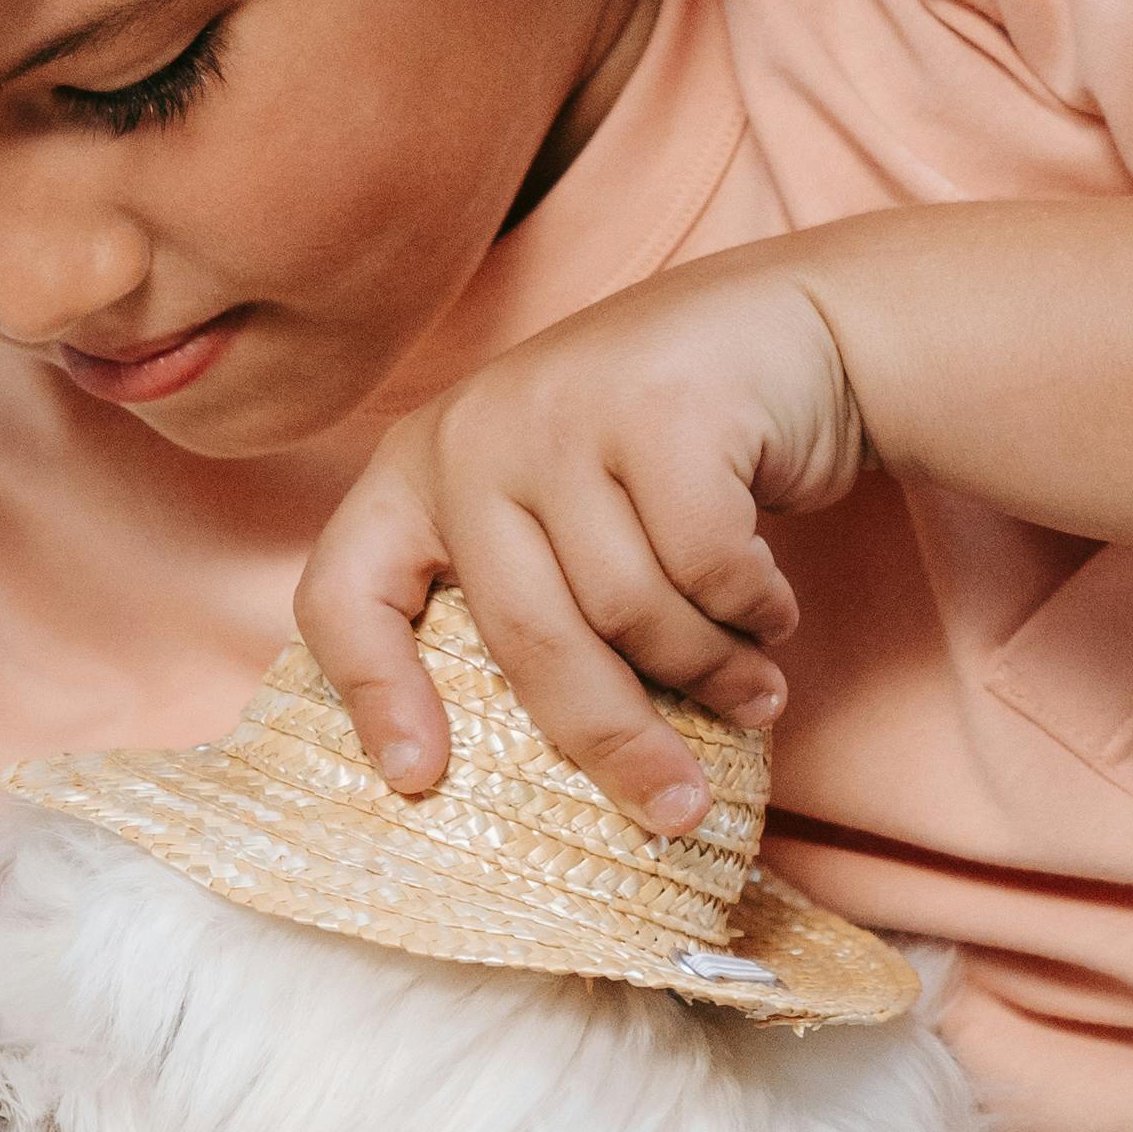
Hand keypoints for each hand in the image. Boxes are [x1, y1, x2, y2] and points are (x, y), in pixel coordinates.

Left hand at [295, 250, 874, 833]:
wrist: (787, 324)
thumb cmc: (666, 450)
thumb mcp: (558, 506)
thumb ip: (518, 592)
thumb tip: (505, 772)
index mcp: (421, 466)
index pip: (344, 592)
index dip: (371, 695)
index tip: (419, 781)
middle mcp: (476, 432)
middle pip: (526, 638)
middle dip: (611, 740)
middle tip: (675, 808)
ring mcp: (567, 409)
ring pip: (629, 610)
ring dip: (709, 670)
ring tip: (753, 688)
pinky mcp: (663, 406)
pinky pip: (707, 566)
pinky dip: (752, 608)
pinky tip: (772, 606)